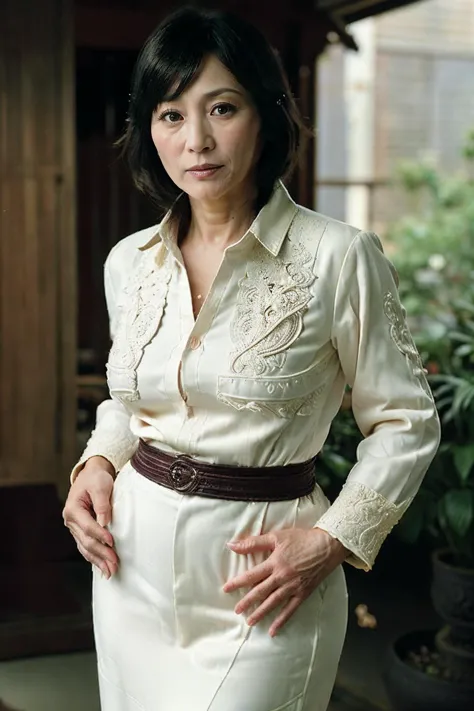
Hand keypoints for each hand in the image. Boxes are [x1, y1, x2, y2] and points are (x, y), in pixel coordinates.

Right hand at [62, 456, 118, 578]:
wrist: (91, 475)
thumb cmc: (96, 479)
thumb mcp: (100, 485)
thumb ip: (102, 504)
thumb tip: (105, 522)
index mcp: (73, 509)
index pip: (88, 526)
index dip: (100, 535)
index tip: (112, 542)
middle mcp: (71, 521)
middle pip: (86, 541)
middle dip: (101, 553)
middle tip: (114, 563)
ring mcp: (75, 528)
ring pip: (85, 547)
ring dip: (98, 560)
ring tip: (110, 572)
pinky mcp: (80, 531)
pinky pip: (86, 547)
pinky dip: (94, 557)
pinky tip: (102, 567)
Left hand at [223, 527, 347, 636]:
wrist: (327, 546)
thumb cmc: (301, 539)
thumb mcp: (277, 537)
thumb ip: (254, 542)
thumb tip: (232, 545)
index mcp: (274, 563)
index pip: (251, 575)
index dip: (237, 582)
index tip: (226, 589)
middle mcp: (282, 577)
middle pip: (260, 592)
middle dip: (247, 602)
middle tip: (236, 610)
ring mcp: (293, 587)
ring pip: (273, 603)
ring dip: (261, 613)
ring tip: (250, 622)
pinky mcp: (303, 593)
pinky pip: (290, 610)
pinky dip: (282, 620)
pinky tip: (273, 630)